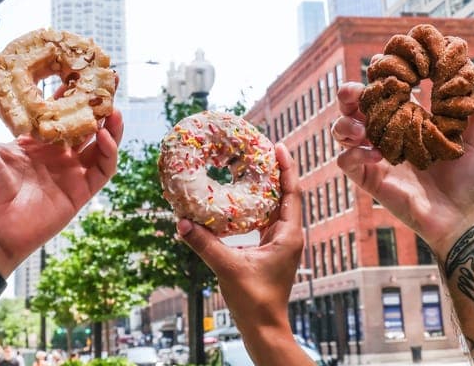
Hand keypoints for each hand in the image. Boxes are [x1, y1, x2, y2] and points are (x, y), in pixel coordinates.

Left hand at [0, 77, 123, 273]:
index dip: (70, 88)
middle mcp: (56, 153)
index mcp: (34, 141)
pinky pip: (103, 167)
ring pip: (100, 142)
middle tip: (108, 78)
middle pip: (85, 121)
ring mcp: (70, 171)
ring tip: (113, 105)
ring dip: (110, 123)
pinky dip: (109, 150)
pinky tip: (105, 135)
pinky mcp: (81, 190)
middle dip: (98, 100)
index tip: (76, 66)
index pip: (58, 108)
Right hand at [176, 144, 302, 331]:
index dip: (287, 167)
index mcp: (288, 235)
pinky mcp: (271, 250)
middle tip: (260, 149)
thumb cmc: (254, 301)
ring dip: (267, 187)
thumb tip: (182, 222)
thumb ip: (205, 244)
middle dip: (275, 171)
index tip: (278, 145)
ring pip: (276, 207)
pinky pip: (266, 219)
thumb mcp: (228, 268)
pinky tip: (241, 198)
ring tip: (251, 166)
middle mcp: (289, 235)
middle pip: (286, 195)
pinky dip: (257, 205)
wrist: (264, 328)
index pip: (292, 193)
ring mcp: (280, 243)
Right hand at [331, 67, 473, 257]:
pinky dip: (353, 154)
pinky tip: (376, 154)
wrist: (463, 216)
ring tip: (361, 129)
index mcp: (406, 118)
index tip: (383, 64)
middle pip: (353, 107)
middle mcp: (385, 133)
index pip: (381, 90)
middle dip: (348, 94)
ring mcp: (374, 156)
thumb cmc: (468, 178)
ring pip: (341, 132)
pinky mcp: (369, 179)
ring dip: (344, 124)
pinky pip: (346, 162)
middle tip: (355, 91)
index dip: (376, 76)